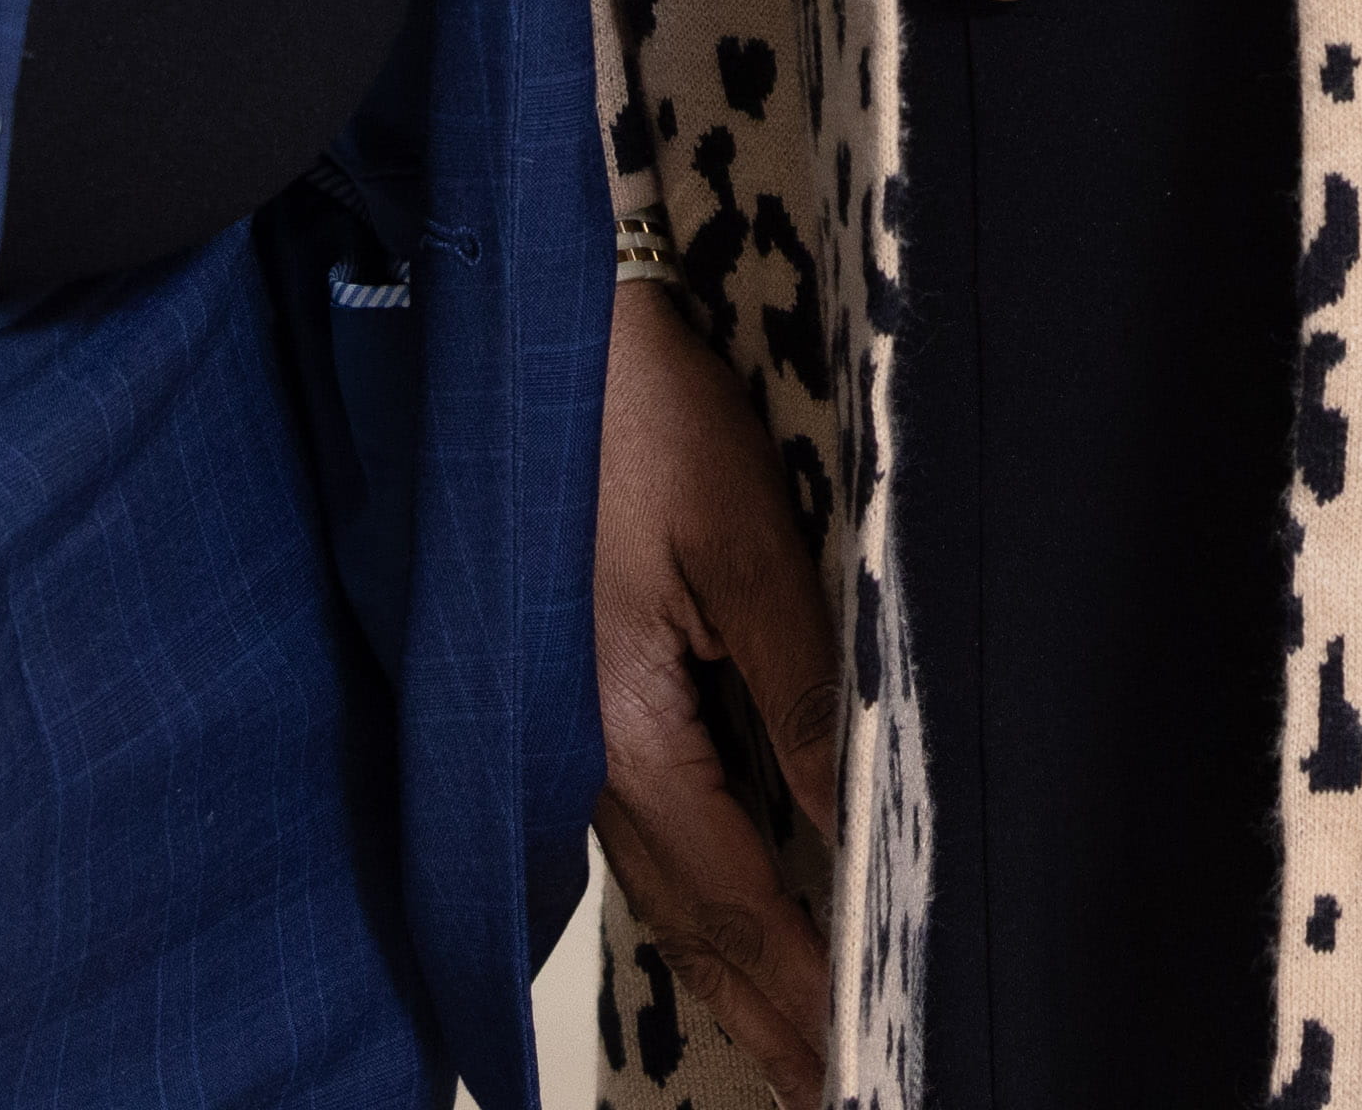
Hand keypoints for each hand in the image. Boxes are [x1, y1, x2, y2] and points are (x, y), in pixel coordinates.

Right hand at [586, 273, 842, 1106]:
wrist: (504, 327)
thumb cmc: (621, 409)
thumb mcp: (735, 539)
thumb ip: (798, 686)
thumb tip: (853, 820)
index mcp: (620, 730)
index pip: (735, 898)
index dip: (802, 984)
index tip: (857, 1058)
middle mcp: (579, 754)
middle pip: (691, 918)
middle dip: (767, 1008)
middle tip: (832, 1086)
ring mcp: (562, 729)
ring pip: (664, 881)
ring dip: (734, 962)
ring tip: (795, 1039)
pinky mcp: (566, 692)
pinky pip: (645, 824)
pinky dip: (700, 890)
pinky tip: (731, 912)